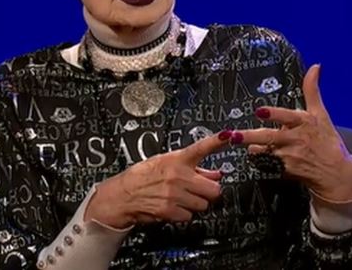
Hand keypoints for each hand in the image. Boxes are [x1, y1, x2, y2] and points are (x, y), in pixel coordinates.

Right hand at [84, 131, 232, 228]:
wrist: (123, 195)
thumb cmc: (142, 177)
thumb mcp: (165, 163)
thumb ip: (193, 168)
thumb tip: (216, 173)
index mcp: (178, 159)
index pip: (201, 147)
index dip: (217, 141)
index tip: (229, 135)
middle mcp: (178, 176)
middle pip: (213, 189)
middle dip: (209, 191)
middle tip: (199, 189)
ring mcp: (175, 194)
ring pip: (203, 204)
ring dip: (196, 204)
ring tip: (182, 198)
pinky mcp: (170, 211)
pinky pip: (190, 216)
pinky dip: (184, 214)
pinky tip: (174, 206)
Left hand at [241, 64, 351, 201]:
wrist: (337, 174)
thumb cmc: (328, 141)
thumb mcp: (321, 114)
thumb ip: (312, 90)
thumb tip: (316, 67)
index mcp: (304, 122)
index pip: (287, 117)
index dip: (274, 115)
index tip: (260, 112)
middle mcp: (295, 139)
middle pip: (269, 137)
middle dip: (249, 137)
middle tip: (233, 135)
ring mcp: (289, 156)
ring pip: (264, 150)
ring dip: (252, 147)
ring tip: (240, 143)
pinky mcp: (286, 170)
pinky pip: (267, 163)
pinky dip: (260, 159)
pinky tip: (256, 156)